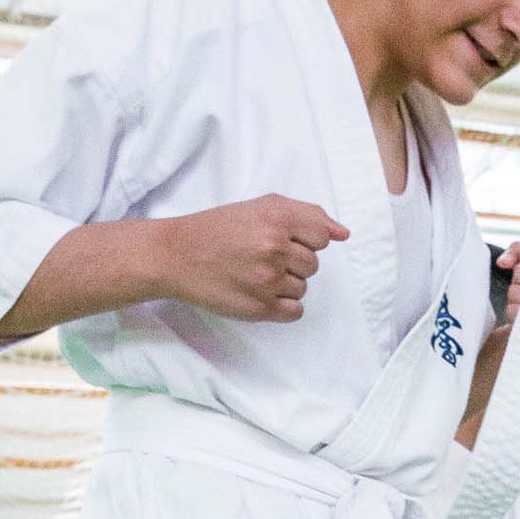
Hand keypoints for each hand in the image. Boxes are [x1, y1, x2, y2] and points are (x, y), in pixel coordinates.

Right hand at [159, 196, 347, 322]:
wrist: (176, 255)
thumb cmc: (219, 229)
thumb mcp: (261, 207)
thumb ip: (307, 215)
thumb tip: (343, 234)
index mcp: (277, 218)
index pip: (322, 237)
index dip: (303, 240)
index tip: (278, 240)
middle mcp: (275, 247)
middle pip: (312, 265)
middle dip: (291, 262)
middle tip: (259, 257)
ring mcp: (268, 280)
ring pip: (303, 288)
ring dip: (284, 284)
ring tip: (254, 274)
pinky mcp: (260, 307)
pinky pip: (294, 311)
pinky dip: (282, 306)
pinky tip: (259, 293)